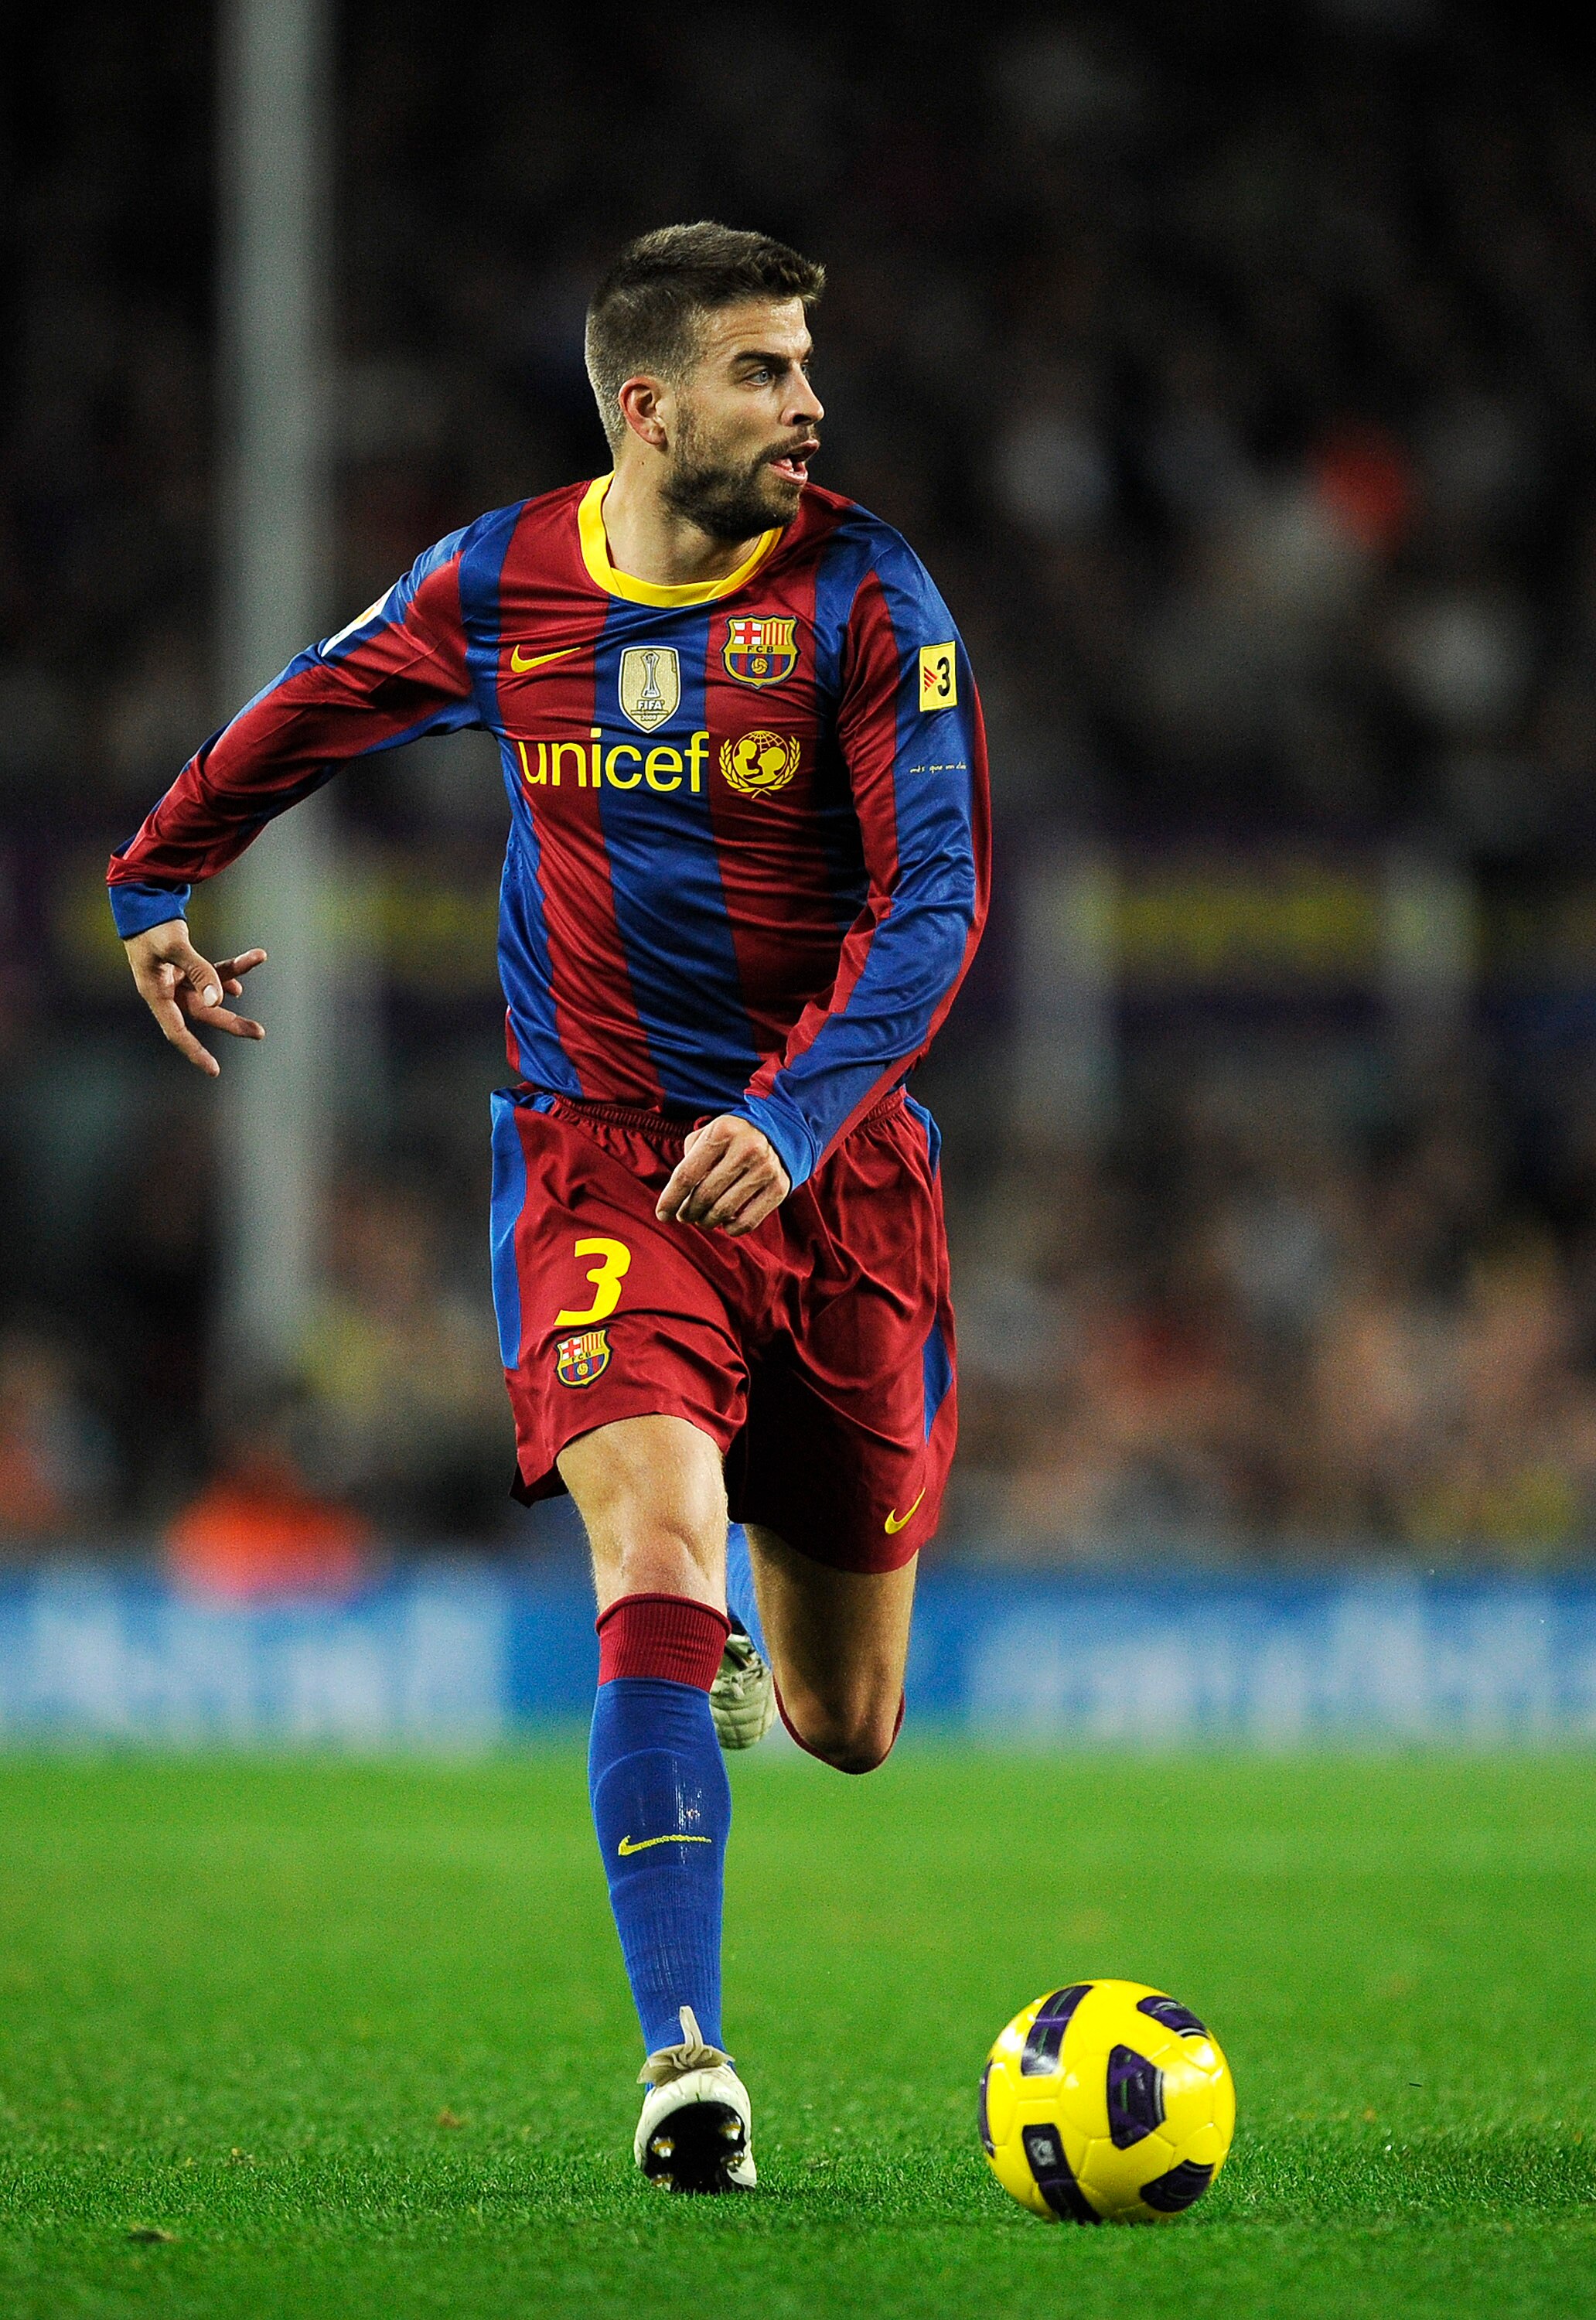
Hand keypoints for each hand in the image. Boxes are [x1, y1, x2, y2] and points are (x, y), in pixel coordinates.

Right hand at [123, 918, 266, 1076]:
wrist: (139, 902)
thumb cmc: (151, 925)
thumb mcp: (173, 946)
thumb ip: (199, 971)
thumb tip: (221, 999)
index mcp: (155, 993)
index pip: (176, 1031)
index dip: (195, 1051)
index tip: (214, 1070)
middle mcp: (166, 990)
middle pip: (203, 1012)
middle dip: (231, 1021)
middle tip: (259, 1033)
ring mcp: (176, 979)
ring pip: (211, 989)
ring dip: (234, 980)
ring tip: (258, 960)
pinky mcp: (183, 966)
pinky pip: (210, 973)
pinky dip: (227, 972)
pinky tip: (243, 972)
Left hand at [656, 1114, 790, 1236]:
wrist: (779, 1130)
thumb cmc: (732, 1137)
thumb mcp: (708, 1134)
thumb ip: (690, 1160)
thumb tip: (677, 1199)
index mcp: (723, 1132)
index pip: (687, 1174)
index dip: (670, 1199)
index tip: (662, 1215)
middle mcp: (747, 1148)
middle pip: (704, 1195)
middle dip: (688, 1212)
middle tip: (684, 1216)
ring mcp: (765, 1169)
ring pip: (723, 1211)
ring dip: (706, 1221)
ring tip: (702, 1219)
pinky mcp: (780, 1187)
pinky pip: (748, 1222)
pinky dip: (731, 1229)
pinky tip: (725, 1224)